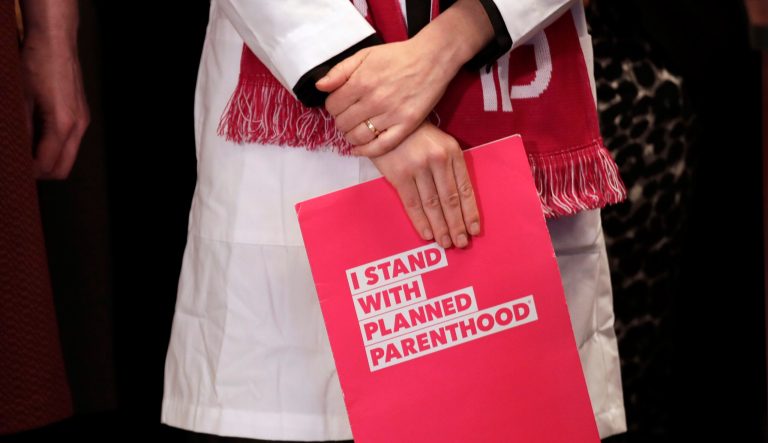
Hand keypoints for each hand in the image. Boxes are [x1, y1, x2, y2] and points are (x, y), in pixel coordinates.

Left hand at [19, 2, 88, 179]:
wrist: (56, 42)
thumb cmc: (37, 64)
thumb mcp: (20, 99)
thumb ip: (20, 130)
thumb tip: (15, 152)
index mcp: (62, 125)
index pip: (47, 164)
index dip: (29, 173)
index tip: (15, 172)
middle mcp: (77, 126)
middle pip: (63, 168)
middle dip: (42, 174)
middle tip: (21, 170)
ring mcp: (82, 121)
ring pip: (68, 156)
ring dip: (49, 160)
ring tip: (27, 154)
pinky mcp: (81, 114)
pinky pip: (71, 142)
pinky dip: (55, 148)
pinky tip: (38, 138)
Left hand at [316, 38, 455, 156]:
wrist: (432, 59)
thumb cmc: (398, 56)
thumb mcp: (365, 55)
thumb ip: (340, 71)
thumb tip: (320, 87)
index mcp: (361, 82)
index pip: (333, 106)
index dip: (333, 107)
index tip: (340, 105)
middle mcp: (374, 100)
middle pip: (343, 123)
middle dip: (341, 122)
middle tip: (348, 118)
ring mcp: (390, 115)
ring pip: (358, 137)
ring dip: (350, 136)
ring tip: (354, 130)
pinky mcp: (406, 125)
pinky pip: (380, 146)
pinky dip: (366, 151)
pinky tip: (359, 149)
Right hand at [367, 121, 480, 248]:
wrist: (385, 123)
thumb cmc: (416, 137)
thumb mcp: (440, 144)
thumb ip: (450, 167)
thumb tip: (459, 204)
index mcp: (453, 152)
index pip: (465, 188)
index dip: (470, 212)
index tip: (474, 230)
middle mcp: (438, 160)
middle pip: (450, 200)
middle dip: (457, 225)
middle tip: (461, 243)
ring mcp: (418, 168)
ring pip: (433, 205)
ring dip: (441, 227)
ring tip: (446, 243)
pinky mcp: (399, 175)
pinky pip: (413, 204)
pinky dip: (421, 221)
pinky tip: (427, 234)